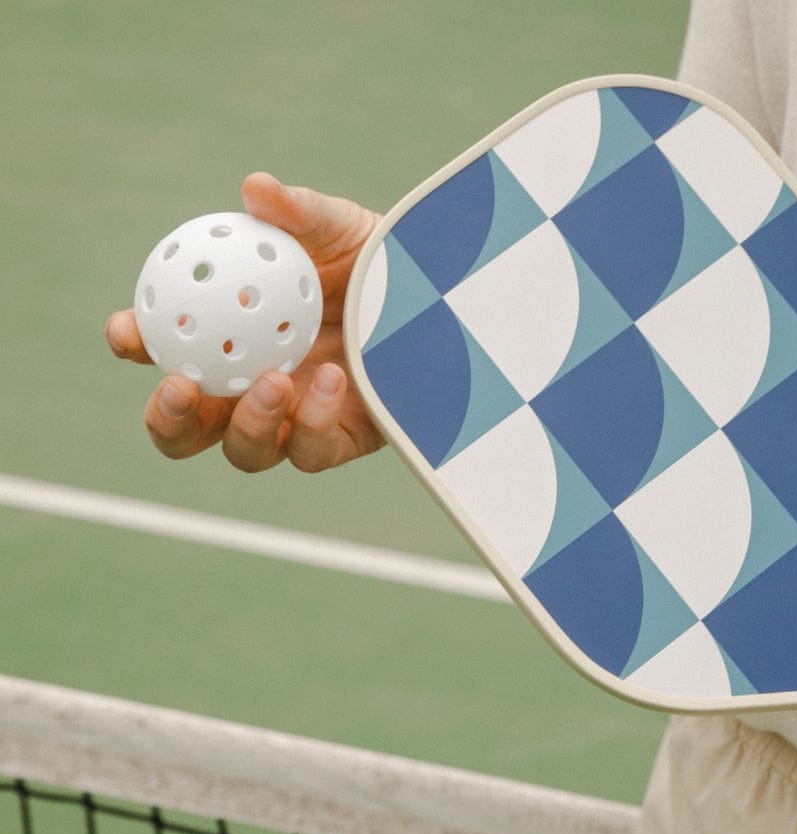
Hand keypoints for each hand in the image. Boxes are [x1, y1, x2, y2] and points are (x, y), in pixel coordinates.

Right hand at [105, 172, 384, 471]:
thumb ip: (299, 213)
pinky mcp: (339, 443)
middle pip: (187, 429)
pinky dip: (313, 421)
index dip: (136, 343)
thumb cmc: (374, 263)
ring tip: (271, 380)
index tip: (129, 329)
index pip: (165, 350)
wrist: (438, 302)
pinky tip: (331, 377)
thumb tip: (257, 189)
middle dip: (168, 419)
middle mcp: (251, 388)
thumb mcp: (340, 229)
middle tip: (180, 385)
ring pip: (246, 452)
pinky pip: (312, 450)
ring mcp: (293, 423)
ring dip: (247, 425)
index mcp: (231, 338)